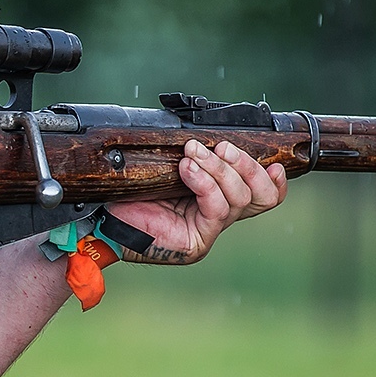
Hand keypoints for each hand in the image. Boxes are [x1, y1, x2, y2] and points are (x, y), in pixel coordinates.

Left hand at [108, 140, 286, 264]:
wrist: (100, 221)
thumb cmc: (128, 193)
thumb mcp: (166, 168)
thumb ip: (192, 158)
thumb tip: (205, 135)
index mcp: (216, 199)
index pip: (263, 195)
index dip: (273, 179)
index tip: (275, 161)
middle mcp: (217, 216)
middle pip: (261, 196)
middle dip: (247, 166)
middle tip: (222, 146)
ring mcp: (208, 230)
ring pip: (239, 198)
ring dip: (218, 168)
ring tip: (192, 154)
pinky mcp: (196, 241)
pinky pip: (216, 208)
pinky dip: (204, 183)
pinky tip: (186, 169)